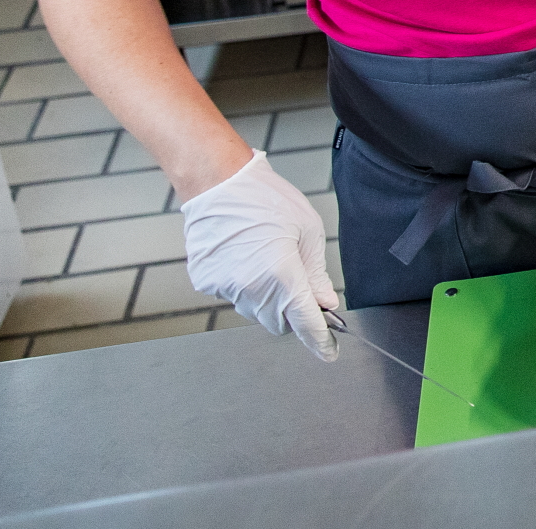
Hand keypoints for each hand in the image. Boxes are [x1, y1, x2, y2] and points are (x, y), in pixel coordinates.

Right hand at [180, 152, 338, 361]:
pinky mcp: (207, 282)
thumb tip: (326, 303)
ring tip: (269, 259)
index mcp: (281, 274)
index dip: (320, 340)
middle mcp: (251, 288)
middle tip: (302, 286)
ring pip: (256, 311)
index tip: (329, 352)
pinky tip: (246, 256)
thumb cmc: (267, 200)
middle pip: (279, 322)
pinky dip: (246, 286)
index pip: (305, 321)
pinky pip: (234, 296)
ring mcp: (225, 287)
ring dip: (270, 300)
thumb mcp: (307, 232)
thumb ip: (316, 274)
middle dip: (294, 313)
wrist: (219, 183)